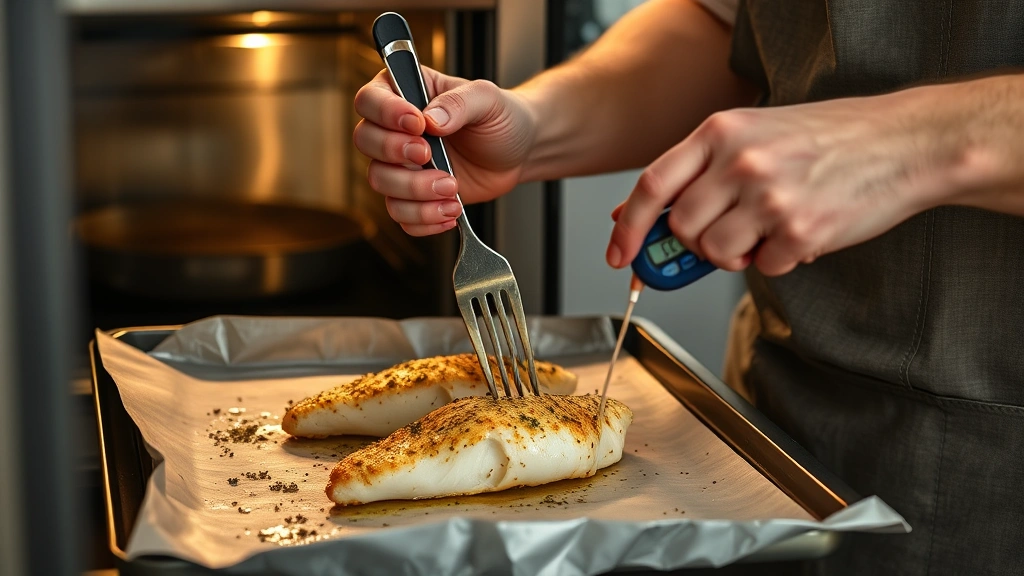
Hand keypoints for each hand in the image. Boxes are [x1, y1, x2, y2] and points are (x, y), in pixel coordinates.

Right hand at [353, 67, 535, 235]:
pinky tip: (450, 211)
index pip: (370, 99)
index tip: (419, 125)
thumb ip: (458, 102)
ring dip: (414, 191)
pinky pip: (399, 213)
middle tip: (430, 156)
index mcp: (406, 94)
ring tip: (452, 188)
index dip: (386, 113)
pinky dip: (423, 218)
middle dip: (396, 153)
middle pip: (364, 141)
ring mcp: (402, 165)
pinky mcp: (414, 196)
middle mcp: (395, 130)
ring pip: (379, 181)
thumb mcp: (487, 99)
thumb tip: (432, 119)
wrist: (519, 153)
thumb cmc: (501, 118)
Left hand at [606, 88, 968, 275]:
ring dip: (733, 255)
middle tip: (722, 236)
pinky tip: (798, 233)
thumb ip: (698, 169)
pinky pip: (762, 267)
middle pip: (682, 227)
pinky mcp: (800, 230)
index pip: (652, 184)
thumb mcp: (753, 133)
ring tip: (764, 233)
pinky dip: (776, 260)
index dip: (628, 226)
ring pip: (715, 252)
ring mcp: (770, 196)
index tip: (620, 253)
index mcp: (720, 131)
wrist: (902, 141)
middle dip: (693, 244)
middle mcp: (740, 161)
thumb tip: (639, 213)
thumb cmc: (827, 137)